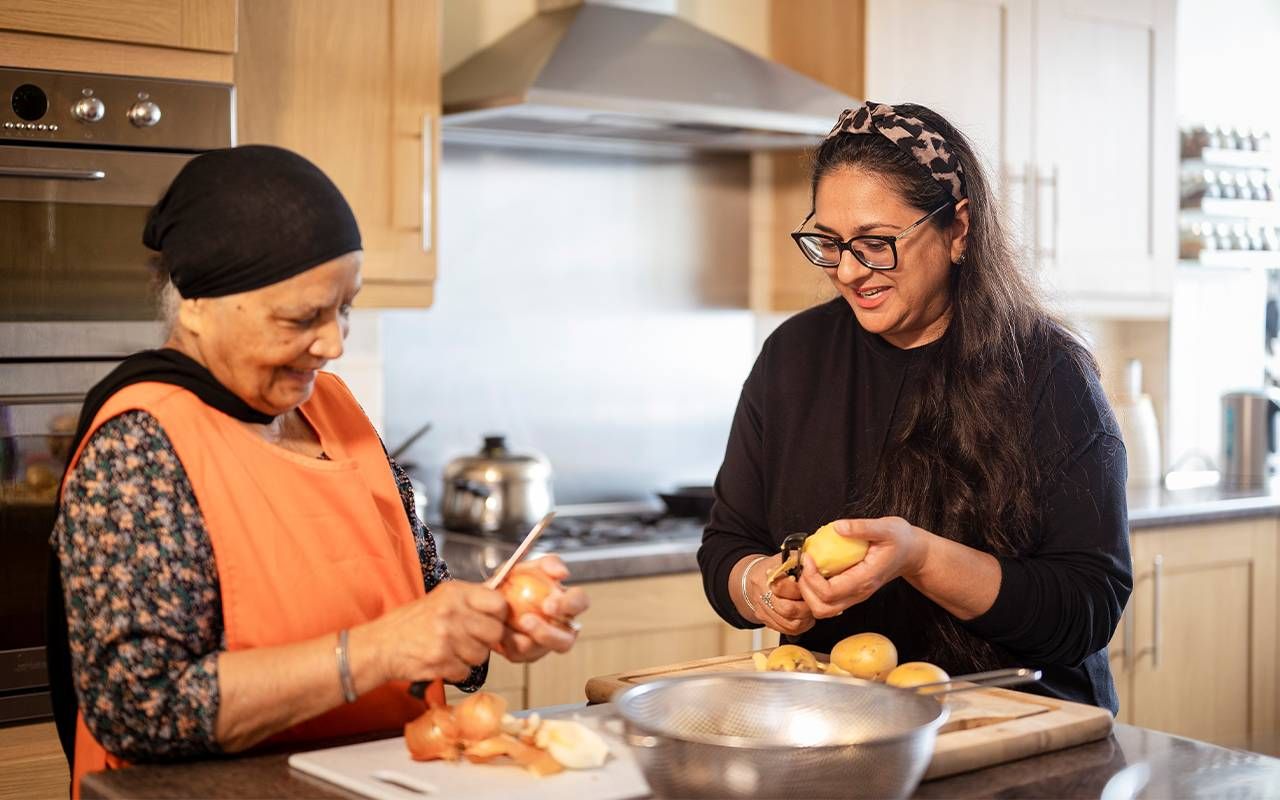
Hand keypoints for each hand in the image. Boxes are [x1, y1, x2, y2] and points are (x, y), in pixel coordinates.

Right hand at [362, 580, 507, 683]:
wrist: (380, 646)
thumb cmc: (410, 623)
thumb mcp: (440, 599)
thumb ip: (470, 601)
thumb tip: (502, 606)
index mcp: (455, 593)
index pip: (498, 603)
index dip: (499, 615)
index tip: (493, 621)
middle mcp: (452, 612)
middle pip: (495, 631)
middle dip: (487, 640)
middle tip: (471, 640)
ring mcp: (446, 637)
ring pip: (482, 654)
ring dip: (470, 657)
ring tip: (452, 650)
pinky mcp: (440, 661)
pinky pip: (466, 672)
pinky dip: (457, 671)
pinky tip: (443, 661)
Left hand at [495, 555, 589, 662]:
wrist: (487, 601)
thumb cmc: (513, 582)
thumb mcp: (527, 566)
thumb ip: (547, 563)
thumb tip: (562, 573)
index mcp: (566, 603)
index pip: (580, 602)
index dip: (570, 605)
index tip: (549, 603)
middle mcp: (561, 627)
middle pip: (569, 637)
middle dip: (550, 632)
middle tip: (527, 620)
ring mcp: (546, 644)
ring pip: (548, 650)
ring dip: (531, 639)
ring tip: (515, 624)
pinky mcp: (528, 655)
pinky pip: (524, 655)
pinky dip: (512, 643)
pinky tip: (502, 632)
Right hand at [744, 553, 815, 635]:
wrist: (756, 577)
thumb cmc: (776, 567)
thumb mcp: (788, 558)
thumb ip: (801, 561)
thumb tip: (813, 564)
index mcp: (769, 577)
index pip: (786, 587)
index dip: (803, 589)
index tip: (811, 587)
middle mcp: (762, 594)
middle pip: (788, 609)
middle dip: (806, 607)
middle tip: (814, 602)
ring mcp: (763, 610)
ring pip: (790, 624)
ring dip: (805, 618)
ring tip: (810, 609)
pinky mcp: (766, 621)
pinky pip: (788, 630)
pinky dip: (800, 626)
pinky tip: (804, 617)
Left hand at [796, 517, 929, 618]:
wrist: (912, 553)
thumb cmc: (900, 540)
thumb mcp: (885, 527)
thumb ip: (861, 527)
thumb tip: (838, 527)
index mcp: (865, 579)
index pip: (829, 592)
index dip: (811, 578)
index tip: (807, 557)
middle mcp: (859, 593)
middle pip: (822, 608)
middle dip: (805, 589)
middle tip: (803, 565)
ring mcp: (855, 596)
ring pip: (823, 610)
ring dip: (808, 593)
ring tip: (806, 569)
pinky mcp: (851, 593)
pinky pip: (827, 602)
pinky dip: (814, 592)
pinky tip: (814, 571)